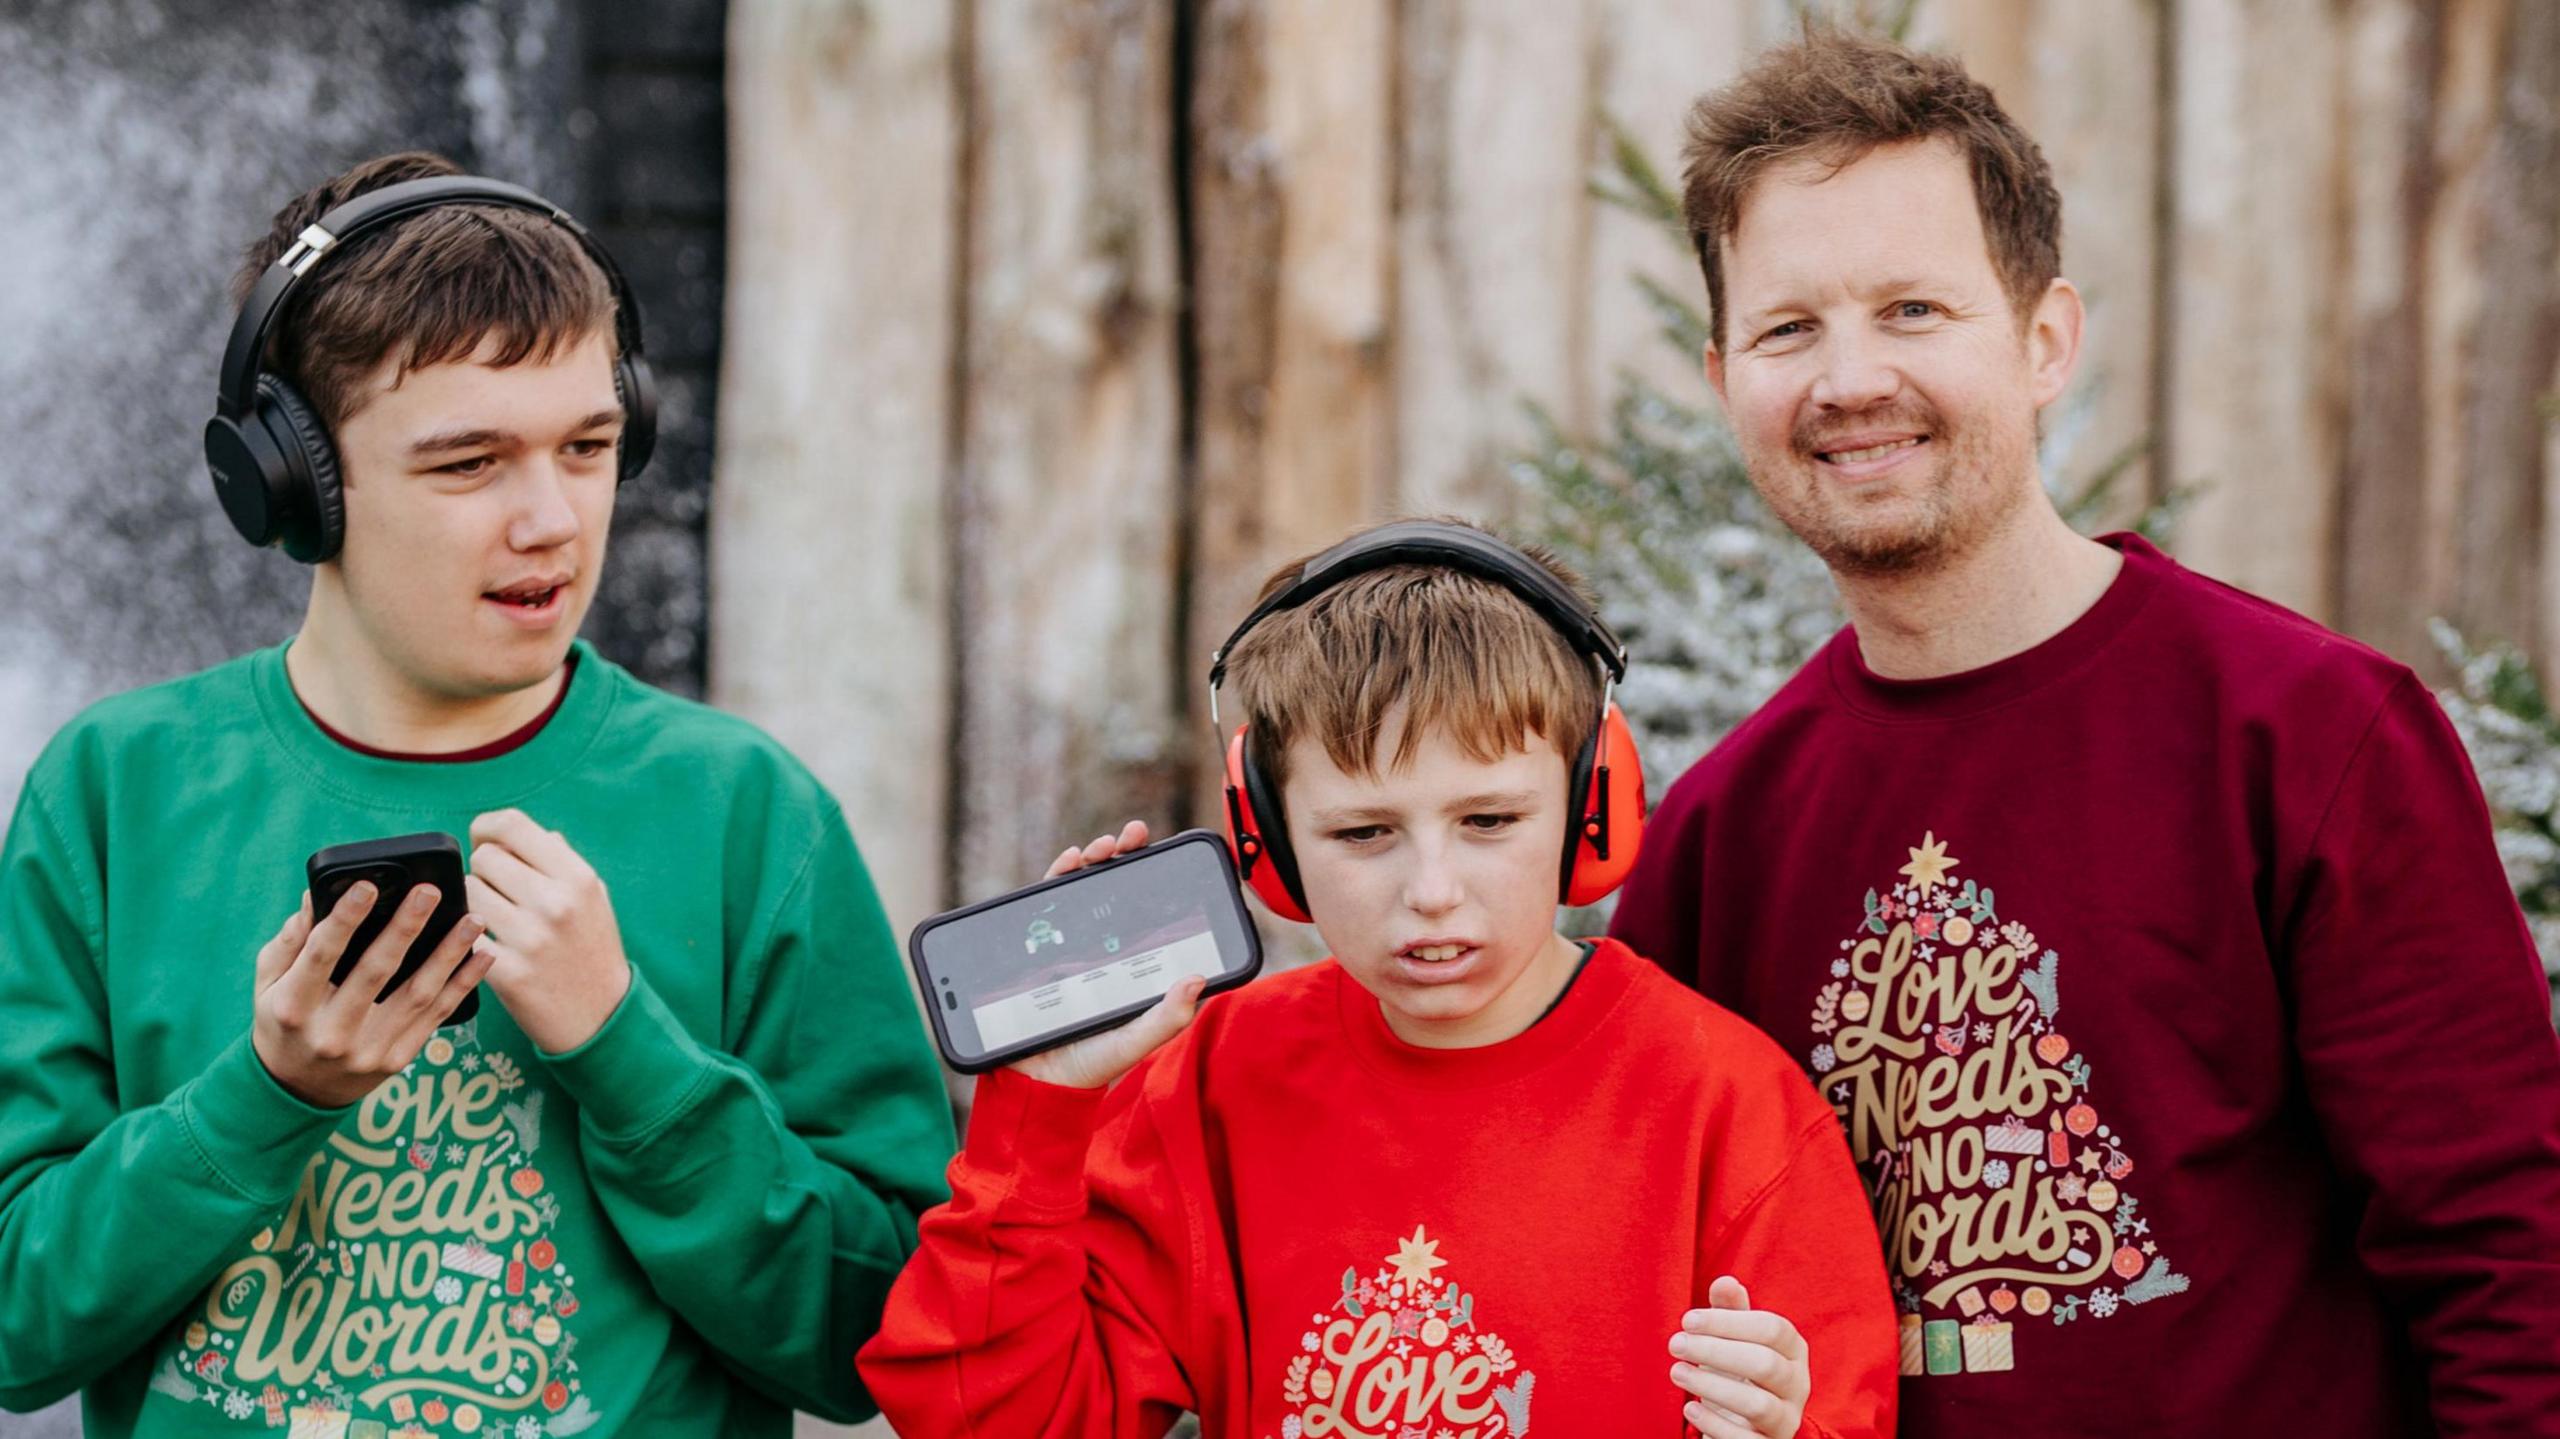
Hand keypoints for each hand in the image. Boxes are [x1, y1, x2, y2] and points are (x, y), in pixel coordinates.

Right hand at [252, 883, 492, 1107]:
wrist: (297, 1091)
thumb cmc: (283, 1022)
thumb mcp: (268, 985)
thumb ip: (289, 942)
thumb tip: (312, 897)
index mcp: (294, 1007)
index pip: (321, 955)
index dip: (345, 919)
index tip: (367, 885)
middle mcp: (332, 1033)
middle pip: (376, 972)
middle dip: (405, 928)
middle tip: (429, 892)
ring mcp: (368, 1050)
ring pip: (418, 994)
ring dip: (449, 953)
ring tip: (472, 919)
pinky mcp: (397, 1060)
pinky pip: (437, 1016)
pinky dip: (463, 984)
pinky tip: (483, 956)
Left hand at [465, 809, 631, 1053]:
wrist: (601, 1017)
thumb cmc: (592, 950)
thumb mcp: (592, 897)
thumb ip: (556, 859)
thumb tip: (511, 831)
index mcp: (577, 877)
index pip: (512, 825)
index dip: (488, 828)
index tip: (485, 841)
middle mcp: (555, 903)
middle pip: (484, 857)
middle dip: (485, 871)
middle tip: (498, 891)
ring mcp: (530, 938)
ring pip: (468, 892)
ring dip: (474, 902)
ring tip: (494, 918)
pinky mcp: (507, 973)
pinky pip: (465, 935)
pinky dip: (469, 936)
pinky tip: (485, 943)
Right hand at [1007, 821, 1206, 1090]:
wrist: (1034, 1083)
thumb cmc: (1090, 1065)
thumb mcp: (1134, 1042)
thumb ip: (1166, 1019)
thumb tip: (1198, 980)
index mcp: (1131, 963)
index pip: (1146, 910)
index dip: (1155, 878)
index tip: (1166, 851)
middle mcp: (1102, 947)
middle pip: (1115, 890)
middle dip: (1123, 855)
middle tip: (1133, 836)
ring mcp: (1069, 945)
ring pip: (1082, 889)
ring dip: (1092, 858)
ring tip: (1100, 846)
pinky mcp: (1037, 948)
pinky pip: (1045, 905)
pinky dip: (1056, 877)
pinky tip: (1068, 862)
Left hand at [1669, 1276, 1810, 1438]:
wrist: (1745, 1425)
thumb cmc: (1738, 1371)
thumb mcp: (1734, 1339)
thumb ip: (1730, 1310)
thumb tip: (1725, 1281)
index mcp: (1793, 1350)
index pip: (1772, 1329)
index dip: (1728, 1322)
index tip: (1687, 1320)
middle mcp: (1797, 1385)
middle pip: (1765, 1364)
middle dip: (1715, 1352)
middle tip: (1675, 1344)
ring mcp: (1786, 1420)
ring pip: (1759, 1405)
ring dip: (1712, 1387)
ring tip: (1676, 1372)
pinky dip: (1715, 1423)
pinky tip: (1690, 1408)